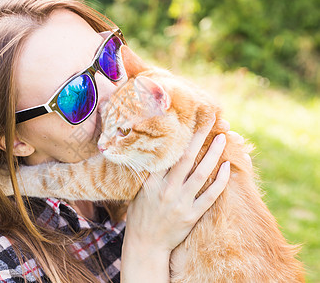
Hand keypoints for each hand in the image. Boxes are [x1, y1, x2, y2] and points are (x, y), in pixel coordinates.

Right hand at [124, 116, 229, 252]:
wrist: (146, 245)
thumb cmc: (140, 216)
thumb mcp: (138, 192)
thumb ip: (148, 175)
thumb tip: (157, 154)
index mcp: (151, 182)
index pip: (167, 154)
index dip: (179, 135)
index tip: (187, 120)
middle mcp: (167, 190)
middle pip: (186, 158)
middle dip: (199, 137)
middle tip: (209, 120)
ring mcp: (180, 203)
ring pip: (201, 174)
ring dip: (213, 154)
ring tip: (222, 138)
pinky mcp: (192, 216)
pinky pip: (210, 196)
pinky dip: (220, 181)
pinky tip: (226, 167)